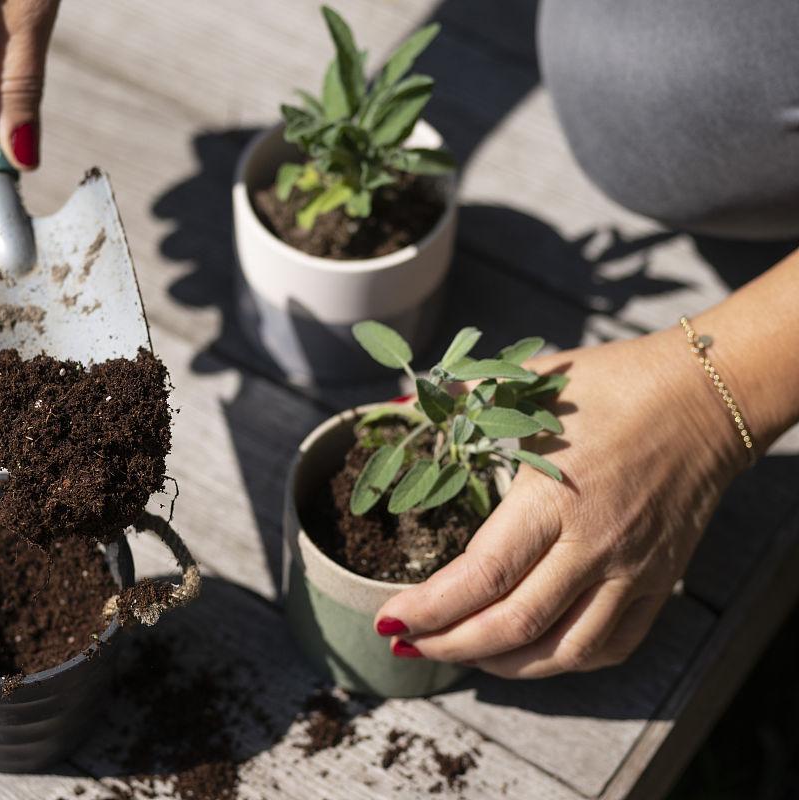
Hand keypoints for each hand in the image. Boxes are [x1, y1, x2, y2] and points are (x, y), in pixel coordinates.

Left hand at [374, 330, 743, 677]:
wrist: (708, 396)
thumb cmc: (613, 385)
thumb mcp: (532, 382)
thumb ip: (463, 402)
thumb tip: (395, 407)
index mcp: (554, 497)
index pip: (482, 574)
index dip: (430, 607)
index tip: (390, 618)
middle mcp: (595, 545)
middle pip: (514, 625)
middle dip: (451, 645)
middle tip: (408, 644)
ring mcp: (633, 570)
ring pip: (564, 651)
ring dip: (503, 665)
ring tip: (461, 655)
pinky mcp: (659, 582)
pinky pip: (612, 645)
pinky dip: (563, 660)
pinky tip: (529, 653)